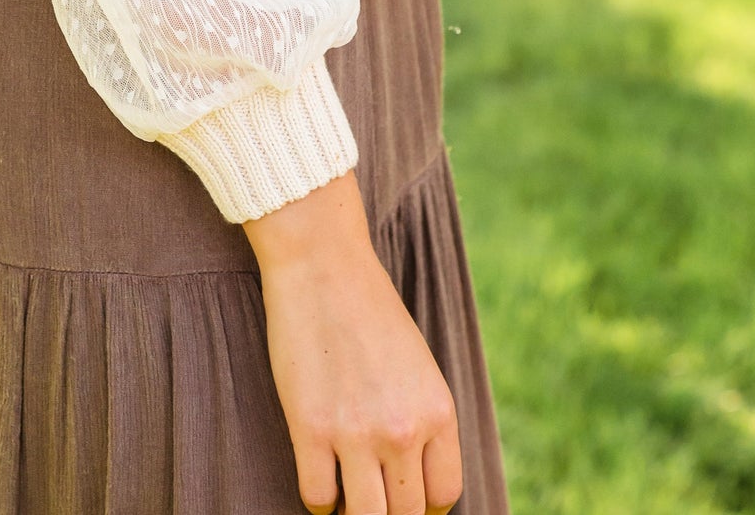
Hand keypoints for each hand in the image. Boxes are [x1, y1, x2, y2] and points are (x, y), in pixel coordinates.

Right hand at [246, 173, 460, 513]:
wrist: (321, 264)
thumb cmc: (367, 309)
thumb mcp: (417, 364)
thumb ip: (421, 419)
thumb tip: (411, 476)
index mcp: (438, 412)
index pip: (443, 496)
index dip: (423, 505)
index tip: (403, 495)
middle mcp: (404, 430)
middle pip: (405, 514)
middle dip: (389, 510)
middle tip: (372, 495)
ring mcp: (356, 434)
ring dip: (354, 512)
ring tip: (345, 493)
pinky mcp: (310, 429)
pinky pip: (317, 498)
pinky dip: (319, 501)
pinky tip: (319, 478)